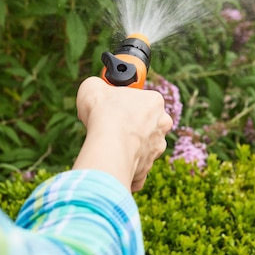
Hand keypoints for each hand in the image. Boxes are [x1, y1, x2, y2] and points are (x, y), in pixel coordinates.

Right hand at [72, 77, 172, 191]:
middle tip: (109, 125)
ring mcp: (156, 148)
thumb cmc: (104, 113)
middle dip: (130, 125)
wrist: (108, 145)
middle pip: (146, 123)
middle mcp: (161, 125)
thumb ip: (98, 85)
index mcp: (154, 101)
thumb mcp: (93, 87)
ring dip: (128, 146)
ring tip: (107, 144)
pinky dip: (123, 166)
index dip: (124, 102)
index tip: (112, 105)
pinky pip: (134, 167)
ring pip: (142, 146)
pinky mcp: (147, 169)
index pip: (142, 99)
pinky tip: (110, 161)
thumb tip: (95, 88)